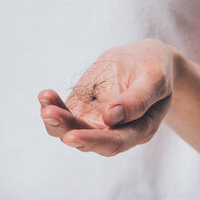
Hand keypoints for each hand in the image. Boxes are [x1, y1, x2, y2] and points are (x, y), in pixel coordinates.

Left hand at [38, 39, 173, 155]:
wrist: (143, 57)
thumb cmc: (156, 66)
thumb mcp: (154, 77)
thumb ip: (138, 98)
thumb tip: (110, 117)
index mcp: (140, 129)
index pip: (115, 142)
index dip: (93, 141)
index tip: (72, 136)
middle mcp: (116, 132)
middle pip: (88, 141)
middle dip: (66, 129)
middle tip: (49, 114)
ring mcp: (96, 123)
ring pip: (71, 130)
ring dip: (55, 120)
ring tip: (45, 99)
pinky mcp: (82, 110)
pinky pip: (64, 114)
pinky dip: (52, 106)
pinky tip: (44, 95)